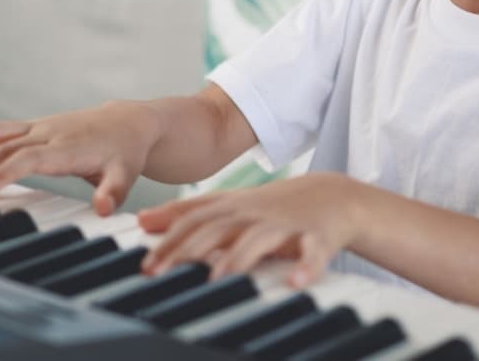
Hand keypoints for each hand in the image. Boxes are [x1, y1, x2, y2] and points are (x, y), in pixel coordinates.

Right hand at [0, 100, 159, 215]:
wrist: (127, 123)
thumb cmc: (124, 152)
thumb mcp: (126, 174)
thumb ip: (114, 192)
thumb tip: (103, 210)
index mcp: (68, 146)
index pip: (30, 156)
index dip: (6, 170)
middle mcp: (49, 132)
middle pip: (6, 148)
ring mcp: (39, 126)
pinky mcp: (33, 126)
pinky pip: (0, 131)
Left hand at [137, 172, 361, 287]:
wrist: (334, 196)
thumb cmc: (275, 206)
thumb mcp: (231, 205)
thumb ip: (188, 213)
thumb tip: (143, 221)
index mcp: (235, 207)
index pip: (196, 220)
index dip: (170, 240)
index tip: (146, 265)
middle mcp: (257, 213)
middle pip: (219, 228)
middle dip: (190, 250)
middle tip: (164, 273)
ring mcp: (287, 224)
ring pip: (261, 239)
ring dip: (239, 257)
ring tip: (218, 278)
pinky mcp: (318, 236)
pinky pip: (314, 253)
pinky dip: (306, 267)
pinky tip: (295, 282)